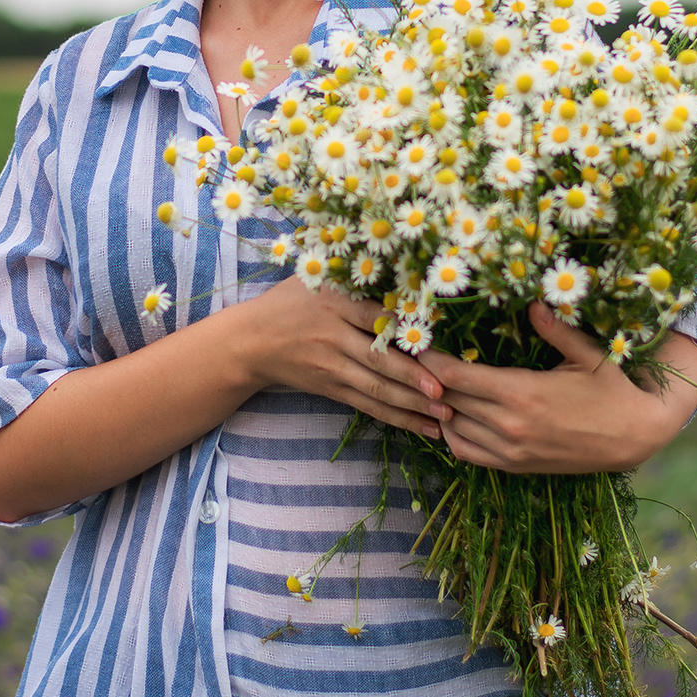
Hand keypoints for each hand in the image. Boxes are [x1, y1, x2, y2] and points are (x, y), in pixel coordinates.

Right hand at [240, 277, 447, 439]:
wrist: (250, 342)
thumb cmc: (290, 302)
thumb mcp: (316, 279)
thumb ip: (353, 277)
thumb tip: (404, 270)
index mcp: (332, 303)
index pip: (372, 316)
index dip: (401, 330)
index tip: (433, 341)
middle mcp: (333, 337)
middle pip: (378, 360)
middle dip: (414, 379)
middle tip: (446, 392)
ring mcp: (332, 368)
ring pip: (377, 389)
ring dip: (413, 405)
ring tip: (445, 415)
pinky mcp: (332, 389)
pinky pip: (369, 406)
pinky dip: (398, 417)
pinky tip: (424, 426)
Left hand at [414, 302, 696, 473]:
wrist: (634, 437)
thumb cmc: (612, 389)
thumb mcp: (588, 354)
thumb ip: (555, 328)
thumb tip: (532, 302)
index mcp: (521, 393)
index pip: (454, 376)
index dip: (429, 360)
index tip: (416, 342)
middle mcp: (509, 425)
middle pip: (446, 400)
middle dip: (426, 379)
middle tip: (411, 358)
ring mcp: (510, 450)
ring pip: (451, 428)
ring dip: (437, 406)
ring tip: (429, 383)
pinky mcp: (515, 466)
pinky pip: (466, 453)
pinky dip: (451, 434)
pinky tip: (451, 415)